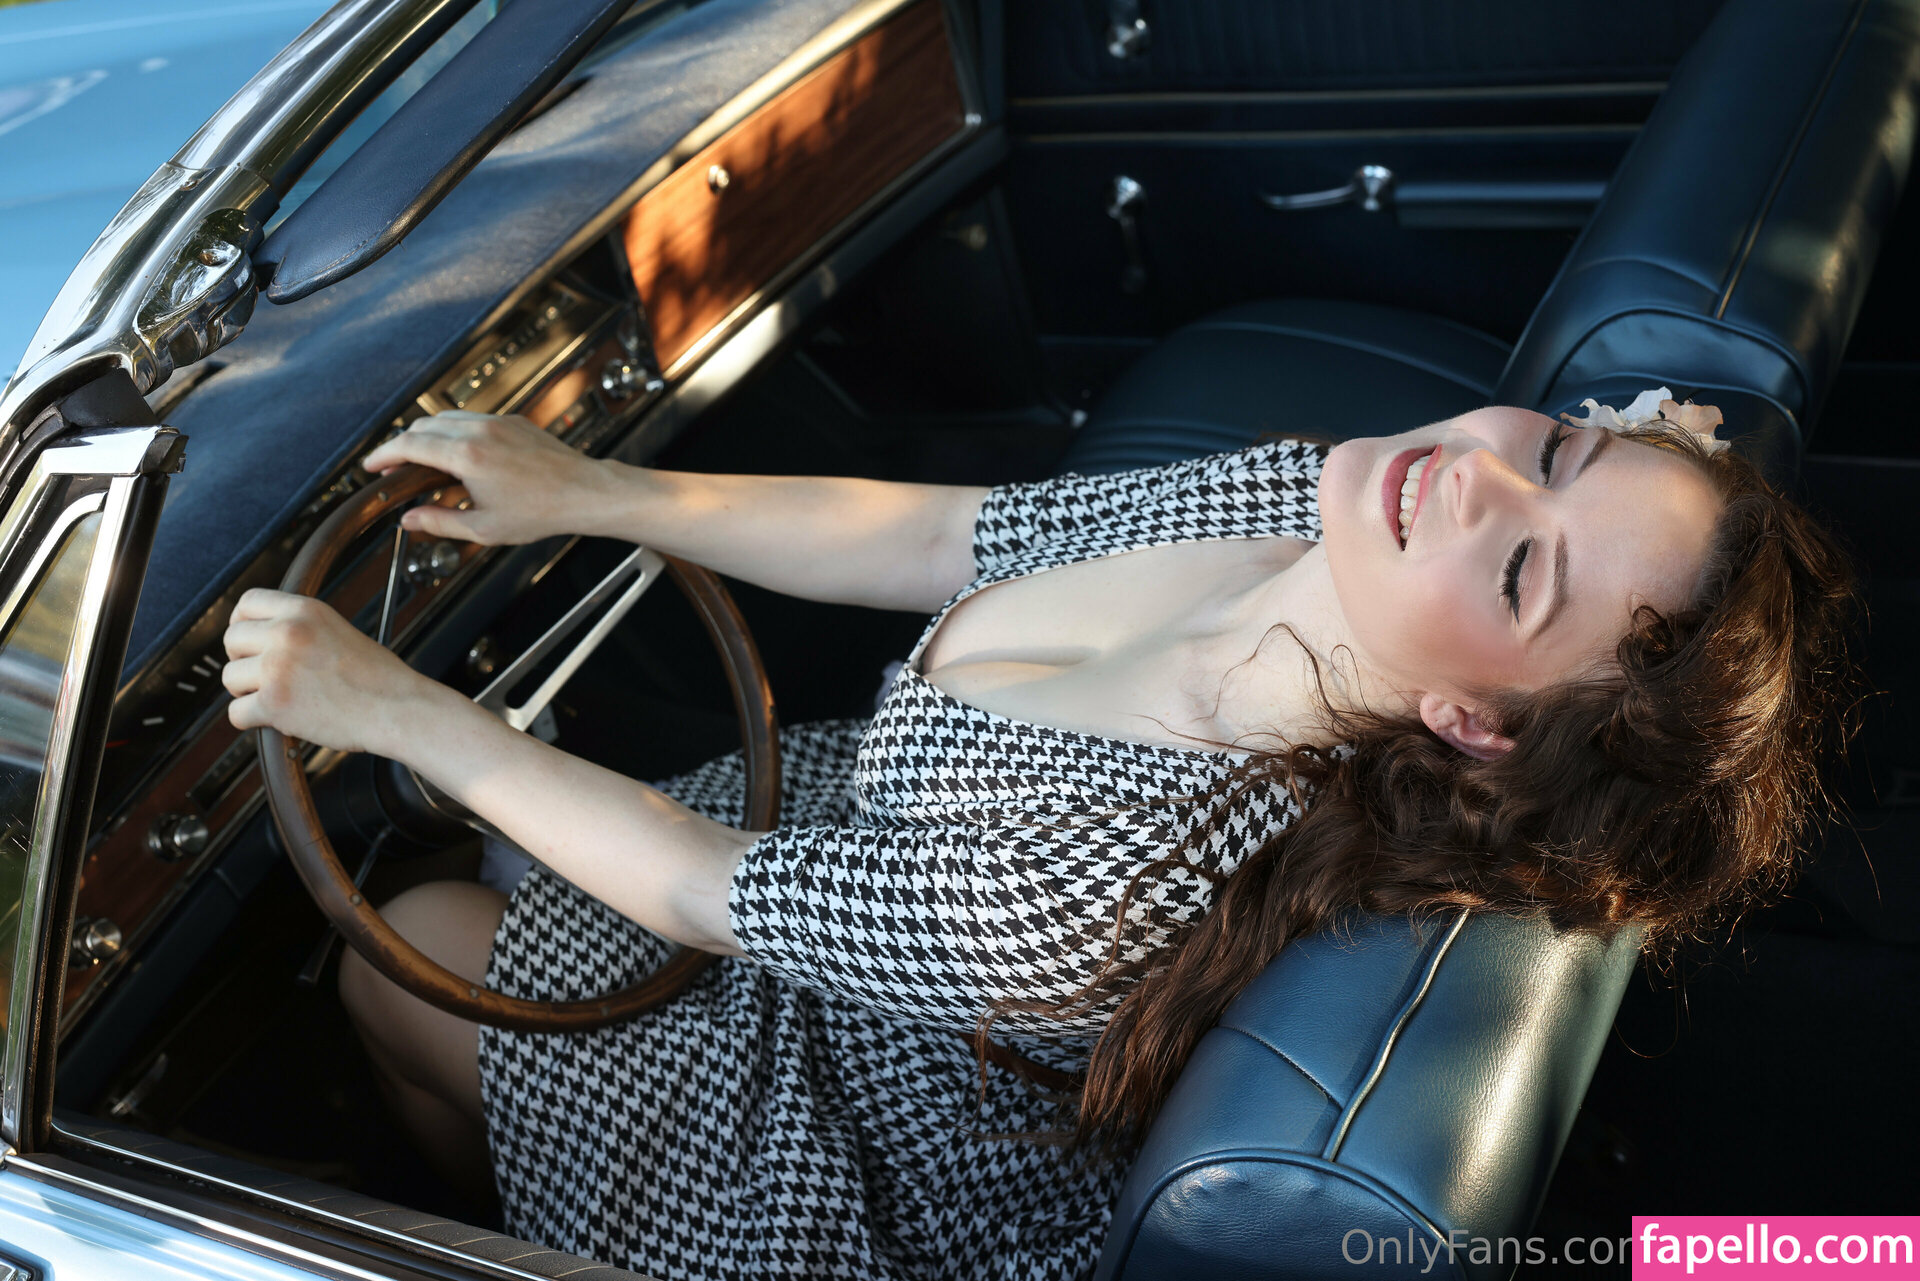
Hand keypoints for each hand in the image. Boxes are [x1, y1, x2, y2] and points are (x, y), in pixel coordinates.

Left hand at [223, 588, 448, 755]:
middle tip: (264, 676)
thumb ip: (298, 628)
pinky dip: (253, 721)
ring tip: (279, 697)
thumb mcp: (336, 629)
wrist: (397, 708)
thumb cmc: (376, 676)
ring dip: (248, 692)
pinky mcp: (274, 703)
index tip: (248, 641)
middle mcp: (286, 633)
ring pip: (230, 678)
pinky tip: (278, 719)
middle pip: (231, 640)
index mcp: (303, 610)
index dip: (242, 623)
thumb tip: (258, 638)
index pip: (247, 603)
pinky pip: (237, 714)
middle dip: (242, 660)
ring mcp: (277, 668)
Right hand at [361, 411, 620, 545]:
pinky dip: (454, 431)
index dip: (383, 455)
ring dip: (427, 435)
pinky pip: (472, 419)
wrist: (584, 492)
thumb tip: (409, 521)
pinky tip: (457, 454)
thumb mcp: (485, 529)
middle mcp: (479, 431)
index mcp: (467, 456)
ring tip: (422, 461)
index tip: (371, 466)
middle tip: (393, 468)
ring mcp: (498, 422)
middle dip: (401, 445)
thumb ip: (440, 523)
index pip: (410, 446)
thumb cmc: (542, 512)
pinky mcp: (514, 421)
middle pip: (423, 427)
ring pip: (447, 418)